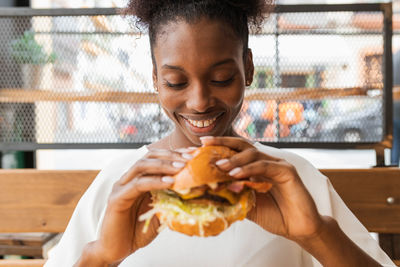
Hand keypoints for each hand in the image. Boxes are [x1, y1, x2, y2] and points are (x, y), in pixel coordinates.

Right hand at [92, 148, 191, 263]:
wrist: (116, 250)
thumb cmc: (138, 230)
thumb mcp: (161, 212)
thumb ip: (173, 199)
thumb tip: (197, 191)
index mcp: (139, 178)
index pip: (157, 157)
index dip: (175, 153)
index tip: (193, 153)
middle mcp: (129, 178)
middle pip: (149, 156)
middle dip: (171, 154)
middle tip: (190, 157)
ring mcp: (121, 187)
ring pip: (142, 166)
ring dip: (163, 164)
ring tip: (181, 167)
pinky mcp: (117, 199)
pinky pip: (137, 185)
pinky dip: (155, 181)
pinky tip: (169, 182)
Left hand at [200, 136, 322, 240]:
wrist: (298, 228)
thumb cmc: (275, 215)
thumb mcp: (248, 204)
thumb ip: (234, 195)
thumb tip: (211, 190)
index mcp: (256, 167)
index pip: (236, 151)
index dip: (220, 146)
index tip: (201, 144)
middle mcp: (266, 162)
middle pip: (243, 146)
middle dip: (223, 143)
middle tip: (206, 144)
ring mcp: (277, 164)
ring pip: (253, 154)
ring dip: (234, 159)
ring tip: (219, 166)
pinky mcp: (287, 171)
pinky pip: (265, 166)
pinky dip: (249, 168)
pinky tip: (236, 173)